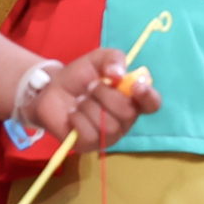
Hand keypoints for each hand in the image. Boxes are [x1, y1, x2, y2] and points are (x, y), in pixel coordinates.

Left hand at [29, 49, 160, 147]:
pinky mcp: (88, 145)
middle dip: (106, 96)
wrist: (51, 89)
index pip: (152, 104)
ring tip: (80, 99)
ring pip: (108, 126)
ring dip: (90, 107)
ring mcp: (107, 135)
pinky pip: (90, 135)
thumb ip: (113, 59)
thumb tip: (120, 75)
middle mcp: (125, 120)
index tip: (136, 86)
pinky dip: (78, 119)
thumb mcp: (98, 58)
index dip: (148, 97)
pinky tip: (73, 113)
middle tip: (90, 86)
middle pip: (128, 114)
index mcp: (132, 99)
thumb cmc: (80, 75)